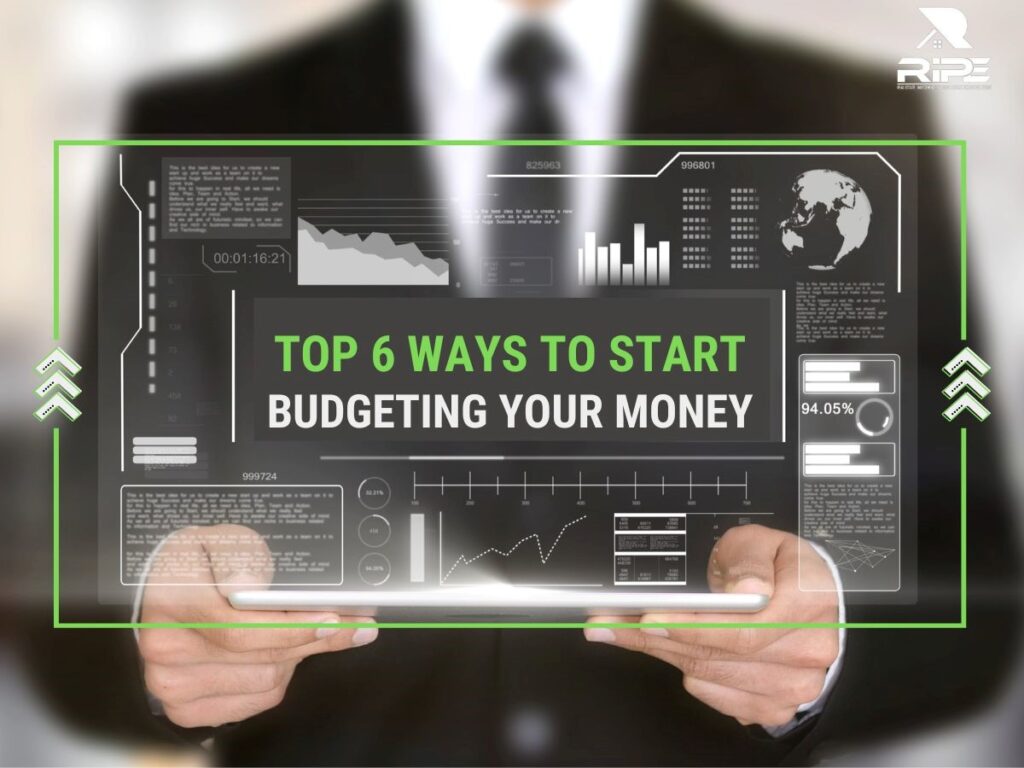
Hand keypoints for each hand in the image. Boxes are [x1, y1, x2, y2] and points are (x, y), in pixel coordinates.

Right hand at [139, 524, 376, 727]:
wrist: (158, 596)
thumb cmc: (198, 566)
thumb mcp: (218, 540)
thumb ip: (238, 555)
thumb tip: (249, 585)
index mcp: (172, 600)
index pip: (241, 628)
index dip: (294, 627)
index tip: (335, 619)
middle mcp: (167, 648)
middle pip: (263, 657)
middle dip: (314, 638)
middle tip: (352, 624)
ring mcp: (173, 684)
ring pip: (267, 681)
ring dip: (295, 656)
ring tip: (301, 630)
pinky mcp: (186, 709)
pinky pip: (257, 700)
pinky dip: (277, 677)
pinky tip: (275, 652)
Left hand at [585, 524, 839, 727]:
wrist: (803, 599)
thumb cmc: (778, 568)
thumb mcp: (761, 542)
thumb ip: (749, 561)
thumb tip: (744, 589)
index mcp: (807, 604)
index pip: (742, 630)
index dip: (690, 628)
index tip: (647, 619)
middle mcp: (807, 652)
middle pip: (718, 655)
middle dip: (656, 637)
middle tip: (609, 623)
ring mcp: (792, 685)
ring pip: (709, 675)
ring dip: (663, 652)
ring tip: (627, 630)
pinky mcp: (772, 705)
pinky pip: (714, 695)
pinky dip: (686, 671)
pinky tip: (673, 648)